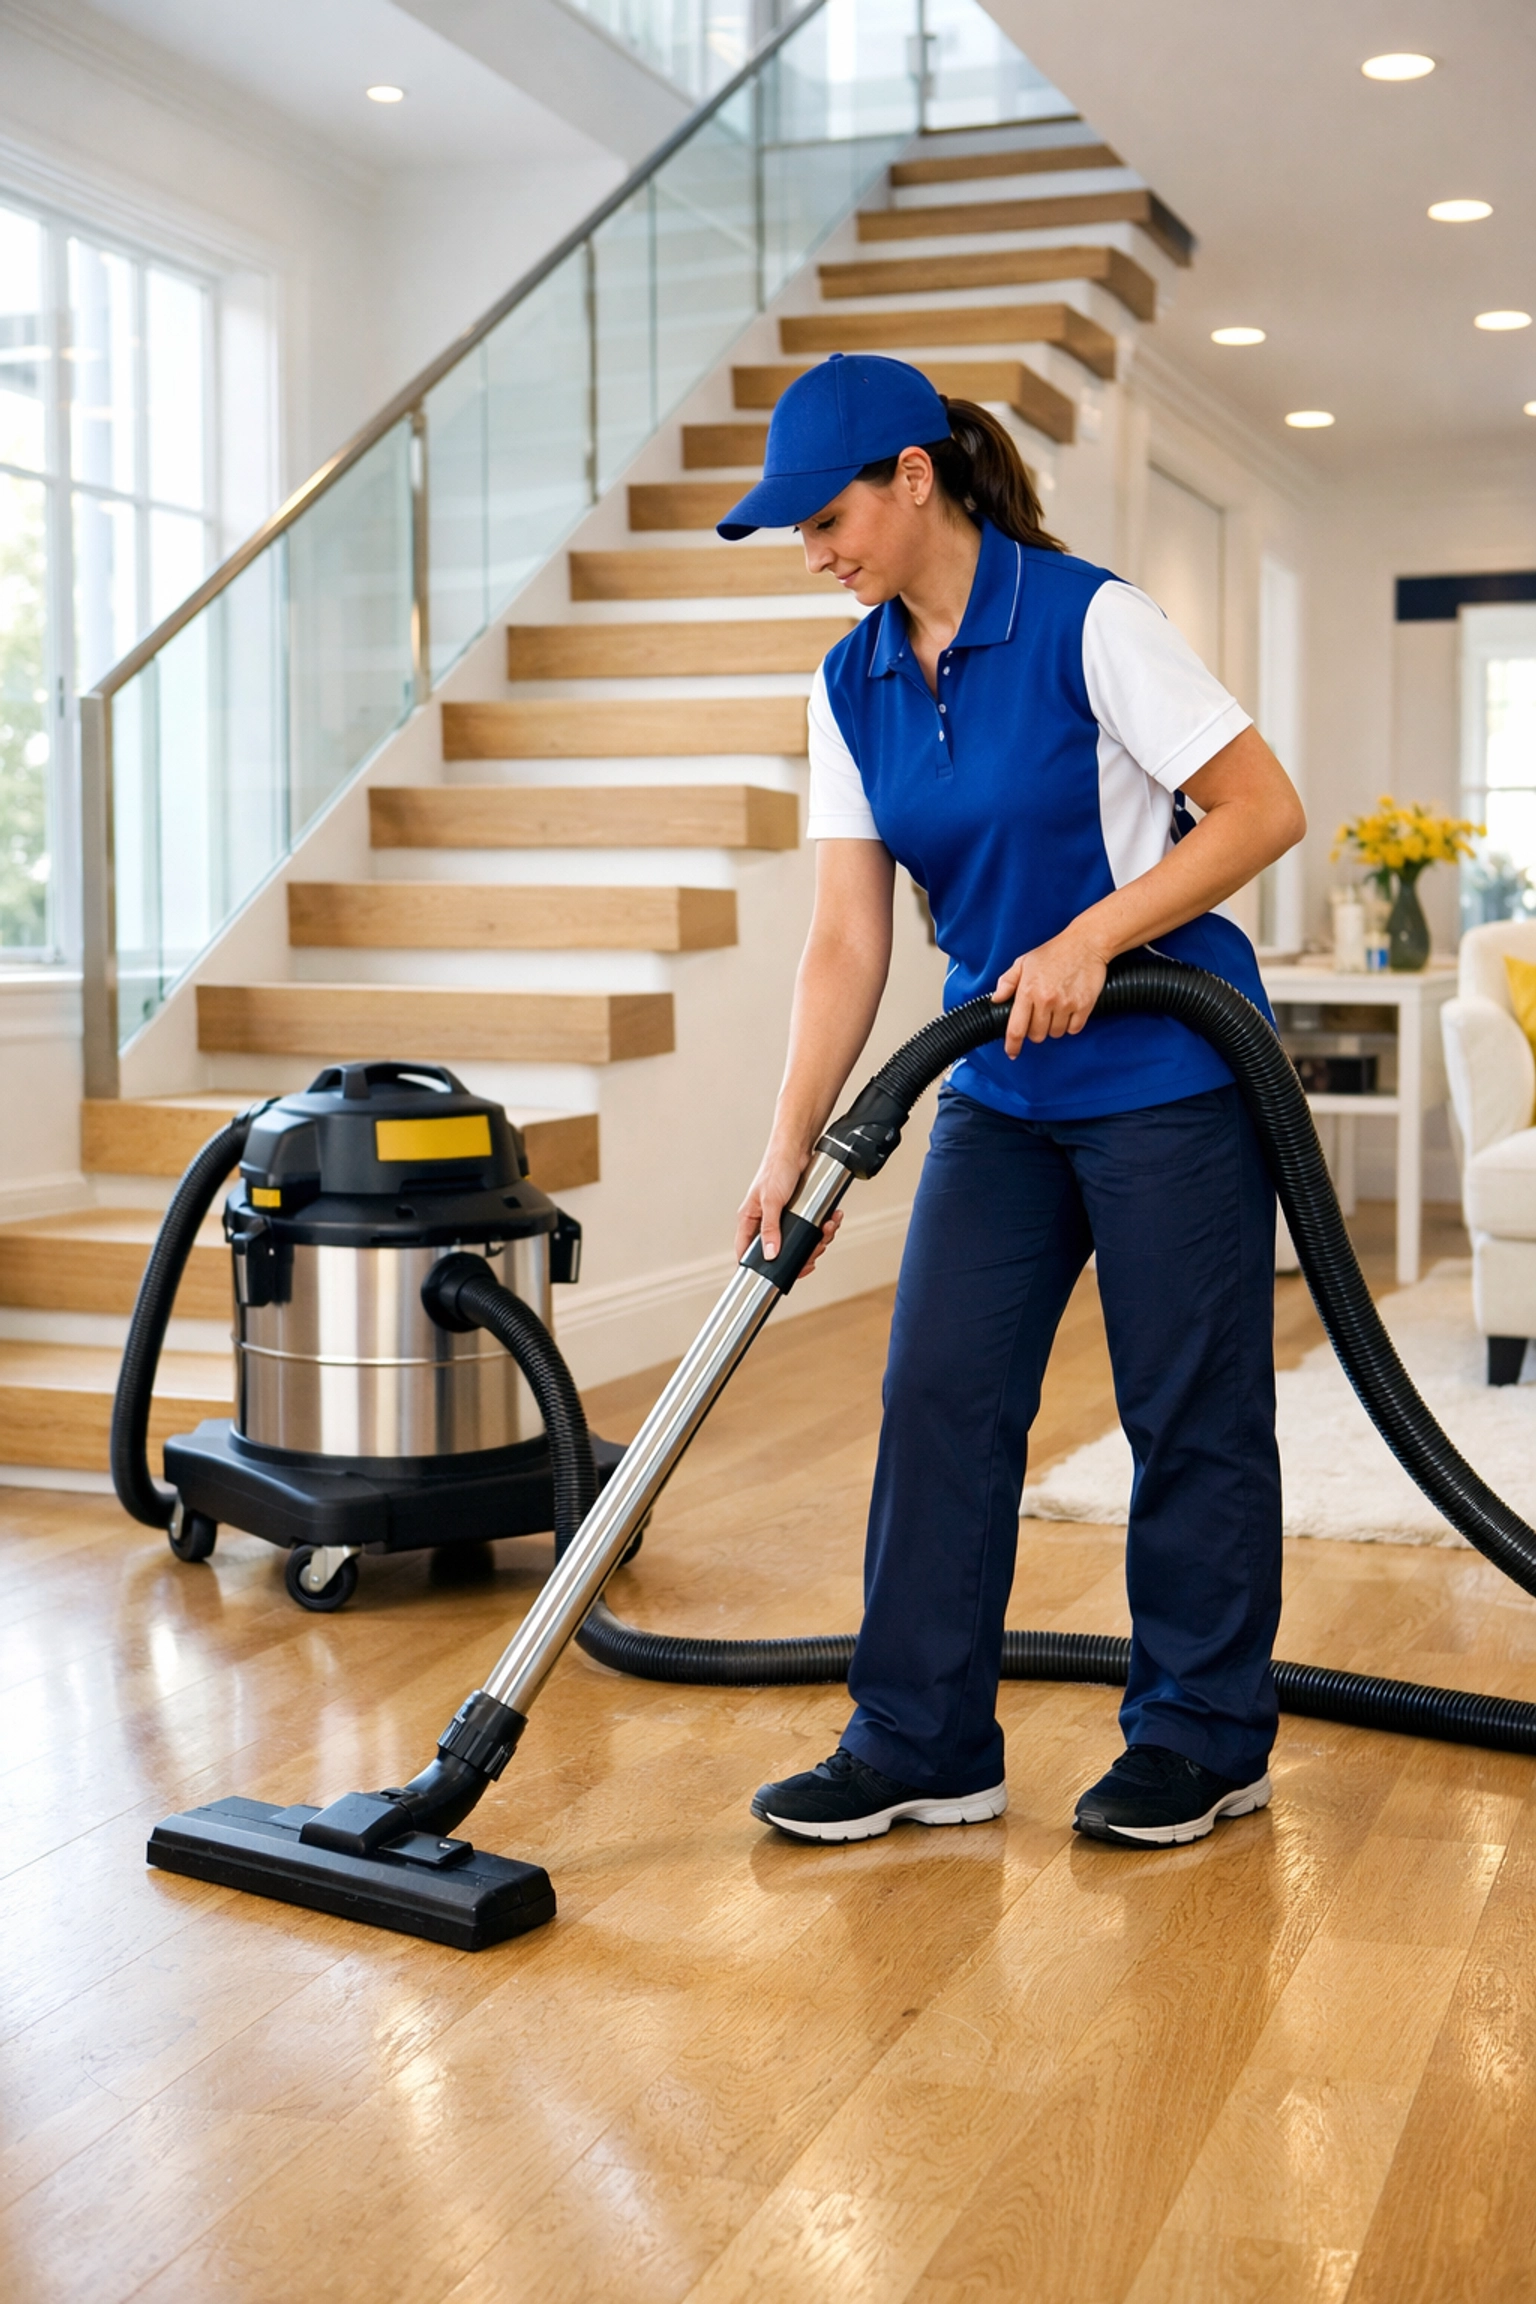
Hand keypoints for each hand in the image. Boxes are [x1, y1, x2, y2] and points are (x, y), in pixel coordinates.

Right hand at [735, 1140, 843, 1272]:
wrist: (797, 1147)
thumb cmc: (776, 1167)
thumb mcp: (771, 1200)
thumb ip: (770, 1229)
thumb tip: (770, 1255)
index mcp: (750, 1220)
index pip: (747, 1252)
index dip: (761, 1268)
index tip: (780, 1275)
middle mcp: (765, 1222)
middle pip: (780, 1252)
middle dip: (803, 1253)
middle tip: (815, 1251)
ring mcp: (784, 1218)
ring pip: (801, 1242)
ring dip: (819, 1240)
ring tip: (828, 1229)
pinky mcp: (801, 1213)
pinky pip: (814, 1229)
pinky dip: (826, 1227)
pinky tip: (832, 1219)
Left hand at [994, 925, 1109, 1057]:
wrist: (1085, 943)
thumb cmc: (1054, 952)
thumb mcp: (1024, 962)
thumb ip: (1007, 982)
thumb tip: (996, 999)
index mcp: (1028, 991)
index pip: (1016, 1028)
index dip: (1012, 1045)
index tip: (1012, 1052)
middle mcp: (1046, 1000)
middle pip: (1037, 1035)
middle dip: (1036, 1031)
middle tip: (1039, 1017)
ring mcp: (1066, 1004)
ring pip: (1056, 1033)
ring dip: (1054, 1027)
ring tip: (1056, 1010)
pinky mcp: (1084, 1006)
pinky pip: (1074, 1029)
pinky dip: (1071, 1025)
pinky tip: (1069, 1011)